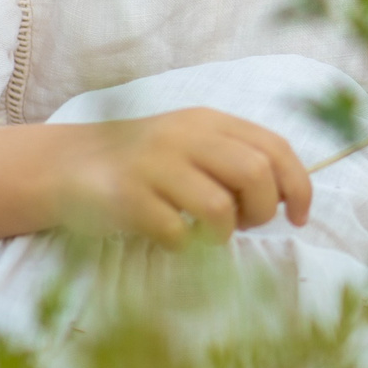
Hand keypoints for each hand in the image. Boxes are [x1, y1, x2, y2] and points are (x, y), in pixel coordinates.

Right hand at [44, 109, 313, 248]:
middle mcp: (185, 136)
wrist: (67, 166)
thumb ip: (236, 158)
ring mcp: (154, 165)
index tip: (299, 217)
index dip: (299, 185)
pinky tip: (171, 237)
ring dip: (223, 234)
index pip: (275, 147)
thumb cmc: (145, 164)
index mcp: (209, 121)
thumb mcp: (193, 145)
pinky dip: (184, 246)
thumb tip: (289, 195)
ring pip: (219, 208)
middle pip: (255, 173)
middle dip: (263, 211)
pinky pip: (177, 233)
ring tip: (206, 234)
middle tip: (245, 225)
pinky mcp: (127, 198)